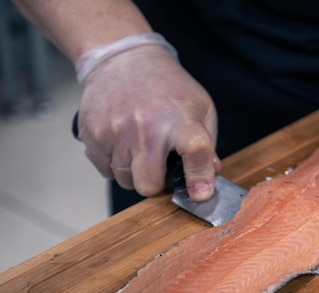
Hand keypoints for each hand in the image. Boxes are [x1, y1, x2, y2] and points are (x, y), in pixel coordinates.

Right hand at [76, 44, 219, 200]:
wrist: (123, 58)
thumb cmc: (167, 85)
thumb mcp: (200, 106)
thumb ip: (208, 144)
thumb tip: (210, 176)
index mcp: (180, 119)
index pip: (196, 151)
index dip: (199, 177)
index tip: (200, 193)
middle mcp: (146, 127)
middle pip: (148, 184)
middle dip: (156, 183)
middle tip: (161, 167)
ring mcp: (115, 131)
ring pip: (125, 180)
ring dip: (135, 172)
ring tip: (140, 148)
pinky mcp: (92, 135)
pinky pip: (105, 170)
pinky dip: (115, 164)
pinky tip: (123, 143)